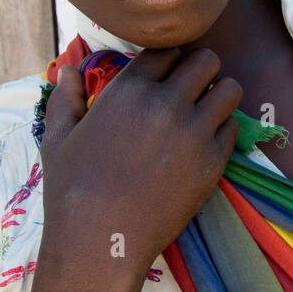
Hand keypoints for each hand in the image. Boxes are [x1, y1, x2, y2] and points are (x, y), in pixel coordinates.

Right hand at [38, 46, 241, 281]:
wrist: (100, 241)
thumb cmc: (70, 191)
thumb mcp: (58, 139)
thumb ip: (64, 98)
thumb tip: (66, 69)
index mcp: (129, 89)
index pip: (168, 49)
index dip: (169, 60)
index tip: (166, 76)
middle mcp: (166, 103)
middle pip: (206, 60)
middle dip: (201, 71)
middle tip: (192, 90)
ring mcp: (194, 131)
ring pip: (230, 89)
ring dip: (220, 95)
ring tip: (206, 111)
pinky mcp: (214, 161)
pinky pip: (234, 127)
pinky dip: (223, 130)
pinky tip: (204, 143)